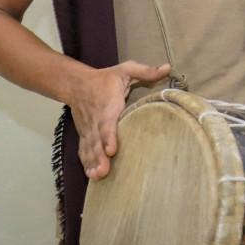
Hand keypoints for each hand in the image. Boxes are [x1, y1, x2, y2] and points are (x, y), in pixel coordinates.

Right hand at [67, 60, 170, 179]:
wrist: (76, 84)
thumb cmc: (105, 79)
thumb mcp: (126, 70)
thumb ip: (146, 71)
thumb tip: (168, 68)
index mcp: (109, 105)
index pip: (107, 122)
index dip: (108, 136)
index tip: (111, 150)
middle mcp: (97, 120)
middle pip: (97, 140)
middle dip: (100, 156)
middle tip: (104, 170)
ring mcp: (89, 129)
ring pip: (90, 147)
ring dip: (93, 162)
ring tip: (98, 176)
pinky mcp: (85, 135)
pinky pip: (84, 150)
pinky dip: (86, 162)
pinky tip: (92, 175)